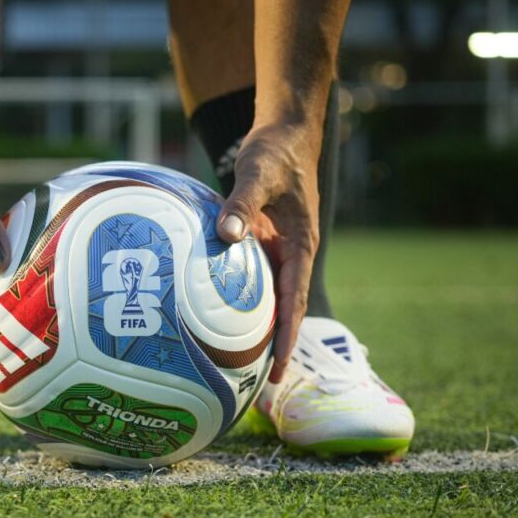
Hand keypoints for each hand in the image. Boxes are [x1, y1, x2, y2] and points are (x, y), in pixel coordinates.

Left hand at [215, 121, 320, 383]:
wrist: (285, 131)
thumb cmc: (275, 151)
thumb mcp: (258, 174)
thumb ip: (241, 205)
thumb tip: (224, 236)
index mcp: (302, 245)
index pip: (294, 302)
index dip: (286, 338)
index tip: (276, 372)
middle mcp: (292, 253)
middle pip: (285, 309)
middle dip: (274, 347)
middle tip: (256, 386)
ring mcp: (278, 248)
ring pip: (269, 296)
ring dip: (258, 327)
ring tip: (236, 365)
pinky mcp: (263, 240)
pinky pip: (253, 277)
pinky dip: (241, 298)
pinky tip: (216, 317)